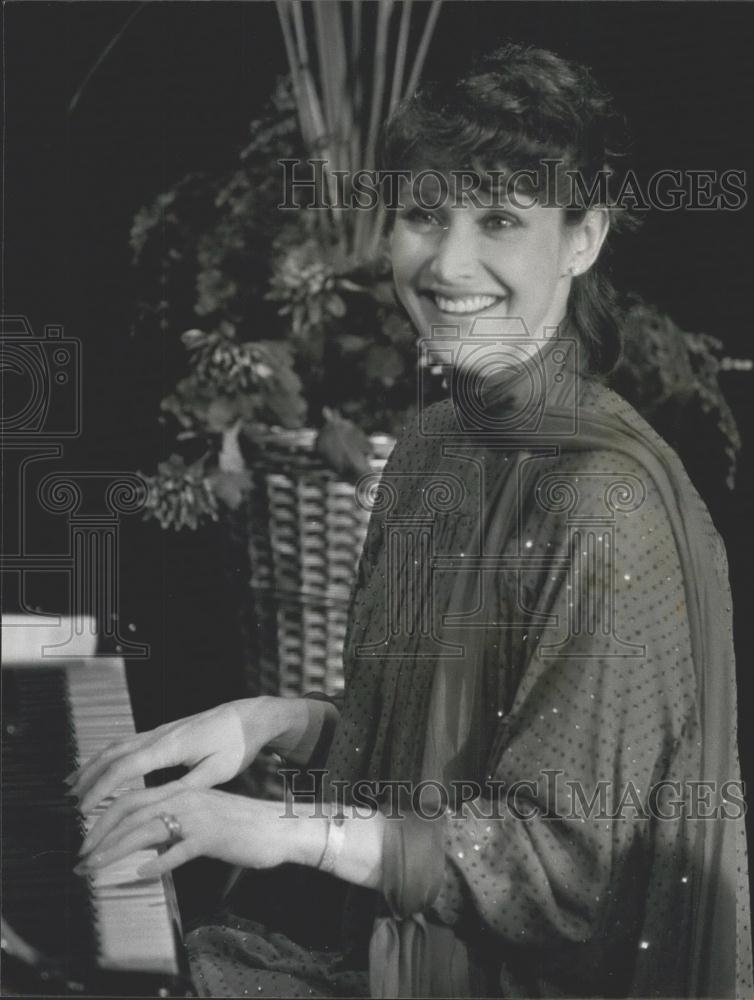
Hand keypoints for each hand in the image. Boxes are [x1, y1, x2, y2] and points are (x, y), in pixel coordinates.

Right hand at [69, 696, 309, 817]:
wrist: (249, 716)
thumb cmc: (237, 745)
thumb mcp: (217, 772)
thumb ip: (187, 787)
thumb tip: (159, 805)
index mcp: (170, 746)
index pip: (125, 769)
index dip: (100, 790)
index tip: (82, 810)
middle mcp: (159, 735)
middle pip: (112, 756)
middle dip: (88, 779)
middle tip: (68, 804)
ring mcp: (160, 731)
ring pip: (116, 746)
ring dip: (93, 765)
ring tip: (72, 785)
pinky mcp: (164, 732)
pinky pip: (127, 743)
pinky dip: (107, 756)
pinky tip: (102, 767)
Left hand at [74, 787, 326, 878]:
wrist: (278, 826)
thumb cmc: (240, 826)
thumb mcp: (201, 819)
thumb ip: (173, 826)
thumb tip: (143, 843)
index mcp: (181, 792)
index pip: (131, 799)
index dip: (103, 818)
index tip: (85, 842)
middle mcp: (185, 799)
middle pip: (131, 810)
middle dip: (99, 834)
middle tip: (80, 857)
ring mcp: (198, 817)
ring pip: (147, 830)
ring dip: (116, 849)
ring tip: (96, 868)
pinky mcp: (212, 837)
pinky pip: (178, 850)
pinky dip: (157, 862)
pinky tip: (142, 873)